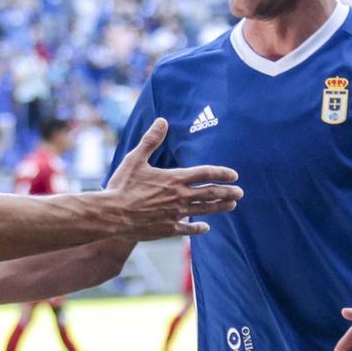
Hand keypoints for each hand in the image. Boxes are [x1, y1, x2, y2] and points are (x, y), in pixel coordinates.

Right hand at [104, 119, 242, 238]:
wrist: (111, 215)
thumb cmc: (121, 185)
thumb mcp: (135, 159)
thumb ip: (151, 140)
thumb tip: (162, 121)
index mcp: (174, 178)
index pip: (205, 173)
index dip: (222, 173)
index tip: (234, 175)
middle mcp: (179, 197)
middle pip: (210, 193)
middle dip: (227, 192)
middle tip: (240, 192)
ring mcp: (175, 215)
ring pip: (204, 211)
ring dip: (220, 207)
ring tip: (232, 205)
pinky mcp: (168, 229)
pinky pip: (188, 229)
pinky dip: (198, 228)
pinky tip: (206, 227)